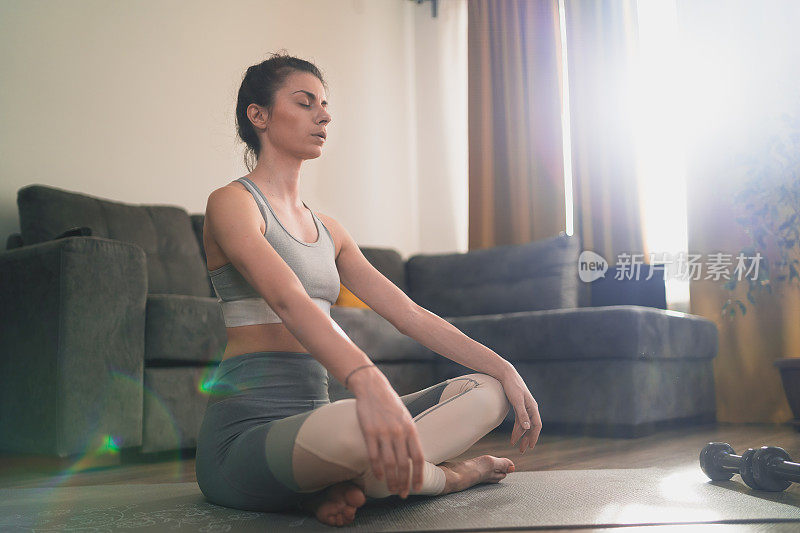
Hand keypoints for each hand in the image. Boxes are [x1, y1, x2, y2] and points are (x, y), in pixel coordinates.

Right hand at [349, 368, 424, 498]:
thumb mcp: (405, 418)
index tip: (417, 488)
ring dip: (391, 480)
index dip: (418, 475)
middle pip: (403, 465)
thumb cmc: (390, 405)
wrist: (372, 388)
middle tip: (402, 494)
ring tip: (391, 490)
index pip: (417, 458)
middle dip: (404, 483)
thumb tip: (412, 458)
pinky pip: (373, 456)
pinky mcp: (369, 432)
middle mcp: (399, 432)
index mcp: (410, 429)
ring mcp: (383, 432)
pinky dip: (377, 469)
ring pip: (389, 464)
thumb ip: (409, 437)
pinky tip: (378, 477)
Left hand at [498, 365, 541, 453]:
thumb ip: (522, 414)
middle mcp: (530, 408)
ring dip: (520, 435)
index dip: (534, 436)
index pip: (536, 425)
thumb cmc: (512, 386)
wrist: (506, 374)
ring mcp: (524, 407)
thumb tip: (528, 427)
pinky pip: (519, 420)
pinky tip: (513, 436)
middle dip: (527, 439)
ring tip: (515, 445)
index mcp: (532, 407)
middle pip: (531, 427)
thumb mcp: (517, 400)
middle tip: (522, 450)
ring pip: (524, 425)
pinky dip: (516, 429)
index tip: (531, 446)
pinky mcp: (518, 406)